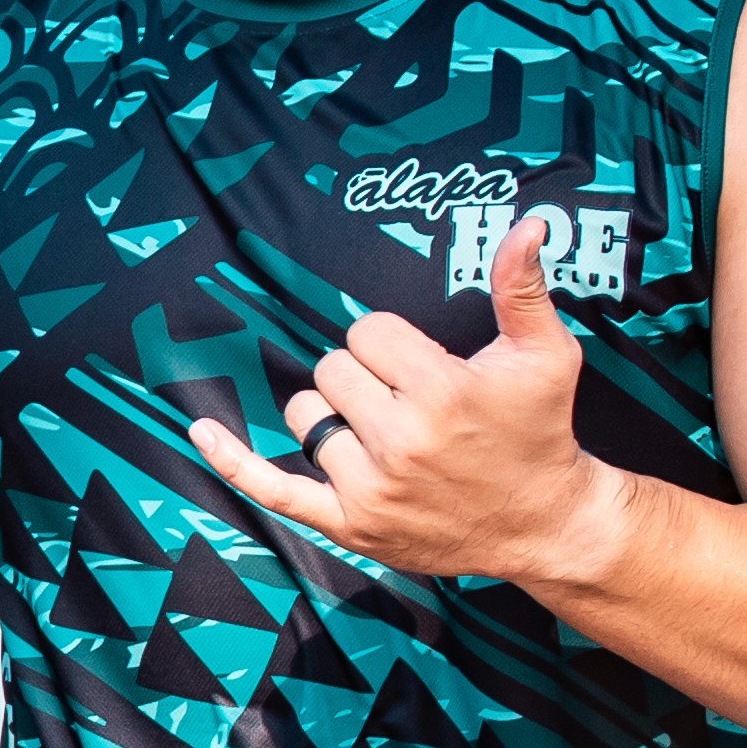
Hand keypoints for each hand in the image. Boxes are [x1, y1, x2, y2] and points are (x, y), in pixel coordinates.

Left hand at [185, 216, 640, 589]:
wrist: (545, 523)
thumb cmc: (540, 430)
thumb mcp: (545, 354)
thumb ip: (523, 286)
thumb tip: (527, 222)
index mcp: (441, 391)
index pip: (367, 332)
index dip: (392, 343)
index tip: (423, 366)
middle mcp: (401, 440)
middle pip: (332, 368)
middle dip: (365, 375)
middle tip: (409, 399)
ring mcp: (371, 487)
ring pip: (304, 414)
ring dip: (331, 413)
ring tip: (385, 430)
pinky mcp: (351, 525)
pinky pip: (273, 489)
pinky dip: (233, 460)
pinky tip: (201, 429)